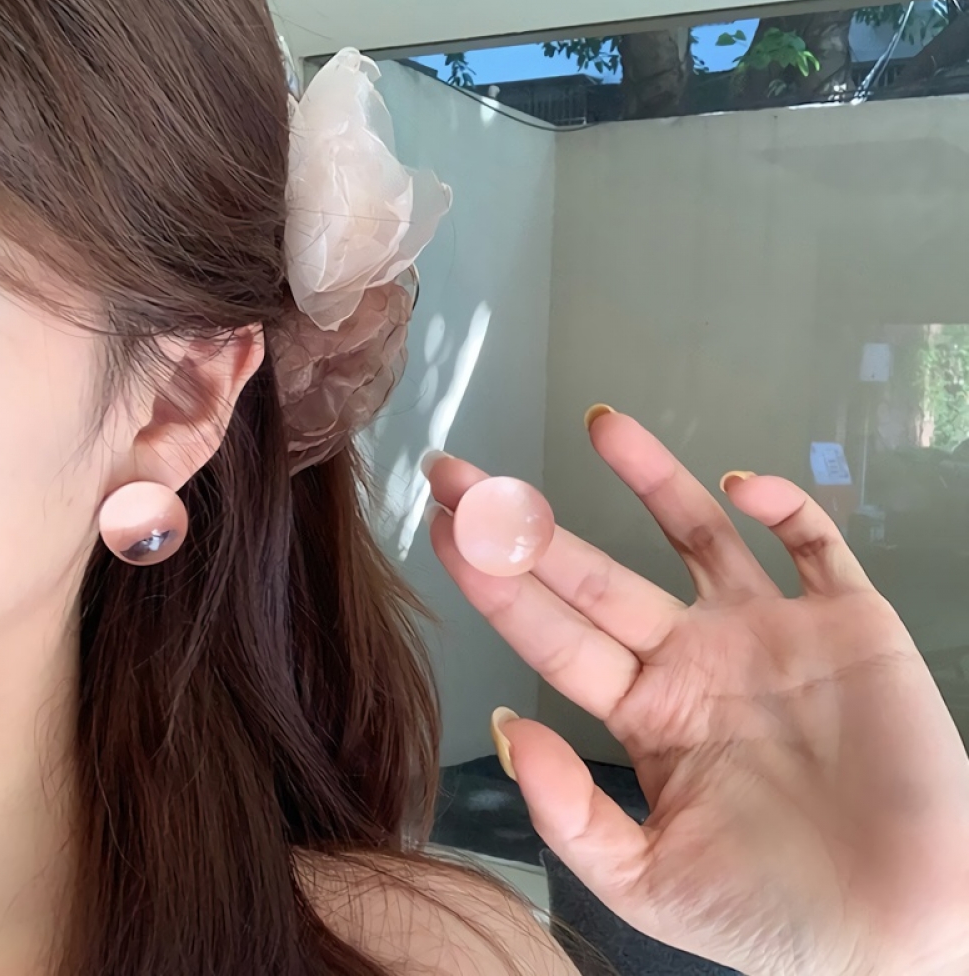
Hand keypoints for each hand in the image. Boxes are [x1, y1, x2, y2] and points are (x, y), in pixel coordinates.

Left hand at [426, 411, 968, 975]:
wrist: (902, 933)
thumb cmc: (774, 915)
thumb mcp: (649, 883)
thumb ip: (570, 813)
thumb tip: (506, 728)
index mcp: (645, 713)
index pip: (552, 632)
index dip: (496, 581)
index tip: (444, 528)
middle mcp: (693, 658)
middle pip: (595, 574)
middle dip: (529, 522)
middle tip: (462, 471)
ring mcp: (767, 631)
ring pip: (696, 533)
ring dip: (651, 476)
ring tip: (599, 423)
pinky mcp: (847, 622)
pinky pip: (812, 544)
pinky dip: (782, 506)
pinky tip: (738, 485)